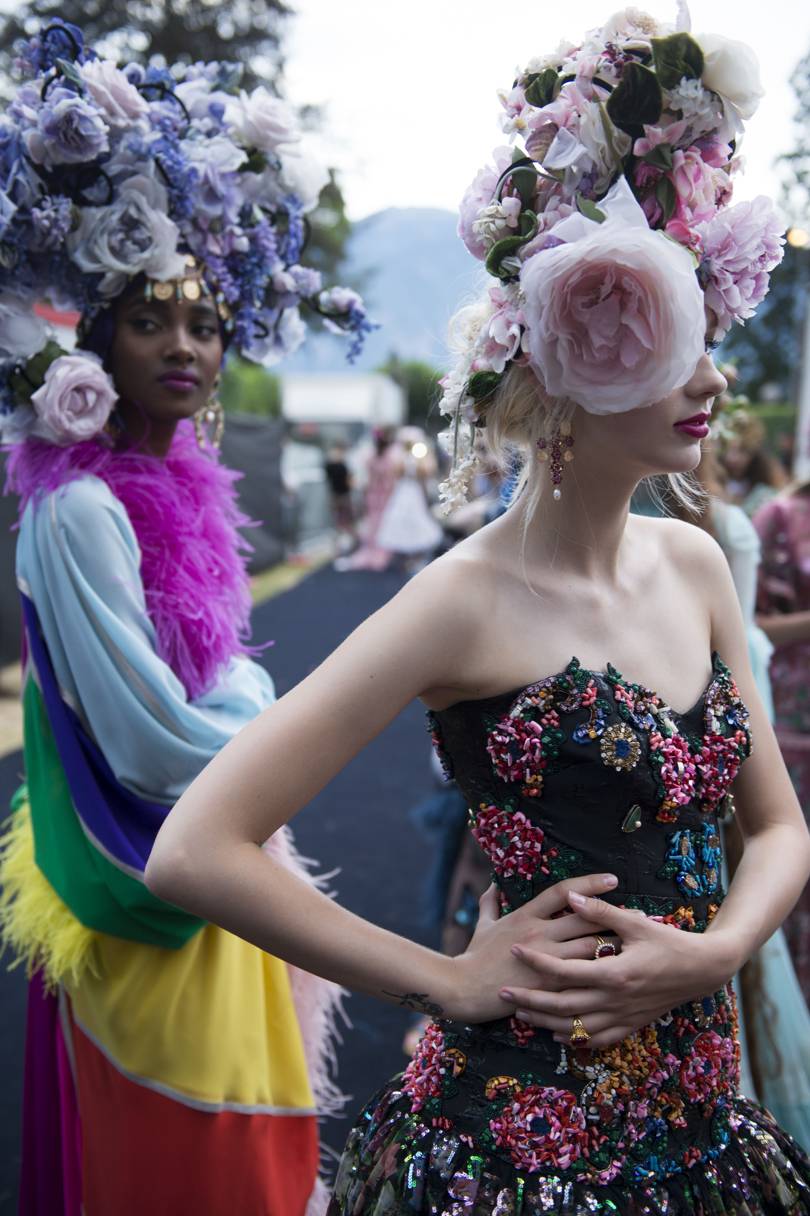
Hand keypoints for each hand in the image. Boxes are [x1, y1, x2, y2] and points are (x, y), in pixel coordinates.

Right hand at [447, 873, 620, 1022]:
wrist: (464, 988)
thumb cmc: (474, 956)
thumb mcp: (483, 925)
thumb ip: (490, 903)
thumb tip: (493, 884)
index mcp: (526, 915)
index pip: (563, 892)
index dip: (588, 884)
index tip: (611, 879)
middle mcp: (540, 934)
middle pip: (585, 918)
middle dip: (613, 914)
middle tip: (639, 913)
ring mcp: (546, 959)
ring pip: (590, 948)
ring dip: (615, 944)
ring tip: (637, 944)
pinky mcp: (549, 984)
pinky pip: (583, 978)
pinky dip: (602, 974)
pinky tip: (621, 974)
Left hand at [498, 891, 738, 1047]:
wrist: (703, 971)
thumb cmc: (669, 942)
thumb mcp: (636, 922)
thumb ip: (600, 911)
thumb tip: (569, 895)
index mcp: (614, 973)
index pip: (564, 970)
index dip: (537, 961)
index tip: (516, 950)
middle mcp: (615, 1000)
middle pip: (562, 1006)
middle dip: (530, 1000)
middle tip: (504, 993)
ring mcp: (622, 1016)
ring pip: (575, 1027)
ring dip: (546, 1022)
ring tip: (521, 1014)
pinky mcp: (630, 1025)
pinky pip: (597, 1039)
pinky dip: (574, 1039)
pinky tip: (557, 1034)